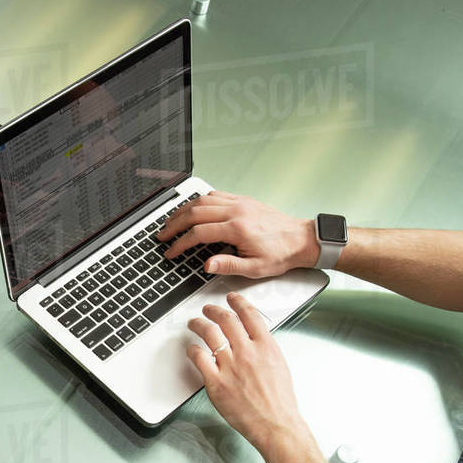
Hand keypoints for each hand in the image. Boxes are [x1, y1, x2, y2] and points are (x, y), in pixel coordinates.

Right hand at [156, 191, 320, 277]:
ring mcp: (239, 203)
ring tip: (171, 221)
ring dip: (183, 210)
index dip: (180, 244)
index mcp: (237, 229)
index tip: (171, 252)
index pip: (198, 233)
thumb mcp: (255, 268)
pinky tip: (192, 208)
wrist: (301, 239)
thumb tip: (206, 265)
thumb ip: (228, 265)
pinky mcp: (243, 200)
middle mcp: (236, 211)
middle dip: (174, 224)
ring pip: (202, 200)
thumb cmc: (280, 254)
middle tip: (162, 235)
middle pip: (194, 212)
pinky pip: (215, 195)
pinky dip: (199, 201)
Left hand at [186, 293, 312, 453]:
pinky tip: (192, 349)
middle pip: (226, 320)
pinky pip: (199, 358)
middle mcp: (247, 352)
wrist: (276, 424)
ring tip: (194, 323)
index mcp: (266, 346)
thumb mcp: (279, 366)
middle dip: (214, 310)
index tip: (232, 298)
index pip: (249, 315)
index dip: (238, 303)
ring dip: (199, 324)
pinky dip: (193, 350)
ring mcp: (230, 366)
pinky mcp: (216, 382)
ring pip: (209, 334)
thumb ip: (264, 349)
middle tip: (207, 310)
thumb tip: (253, 339)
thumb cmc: (279, 401)